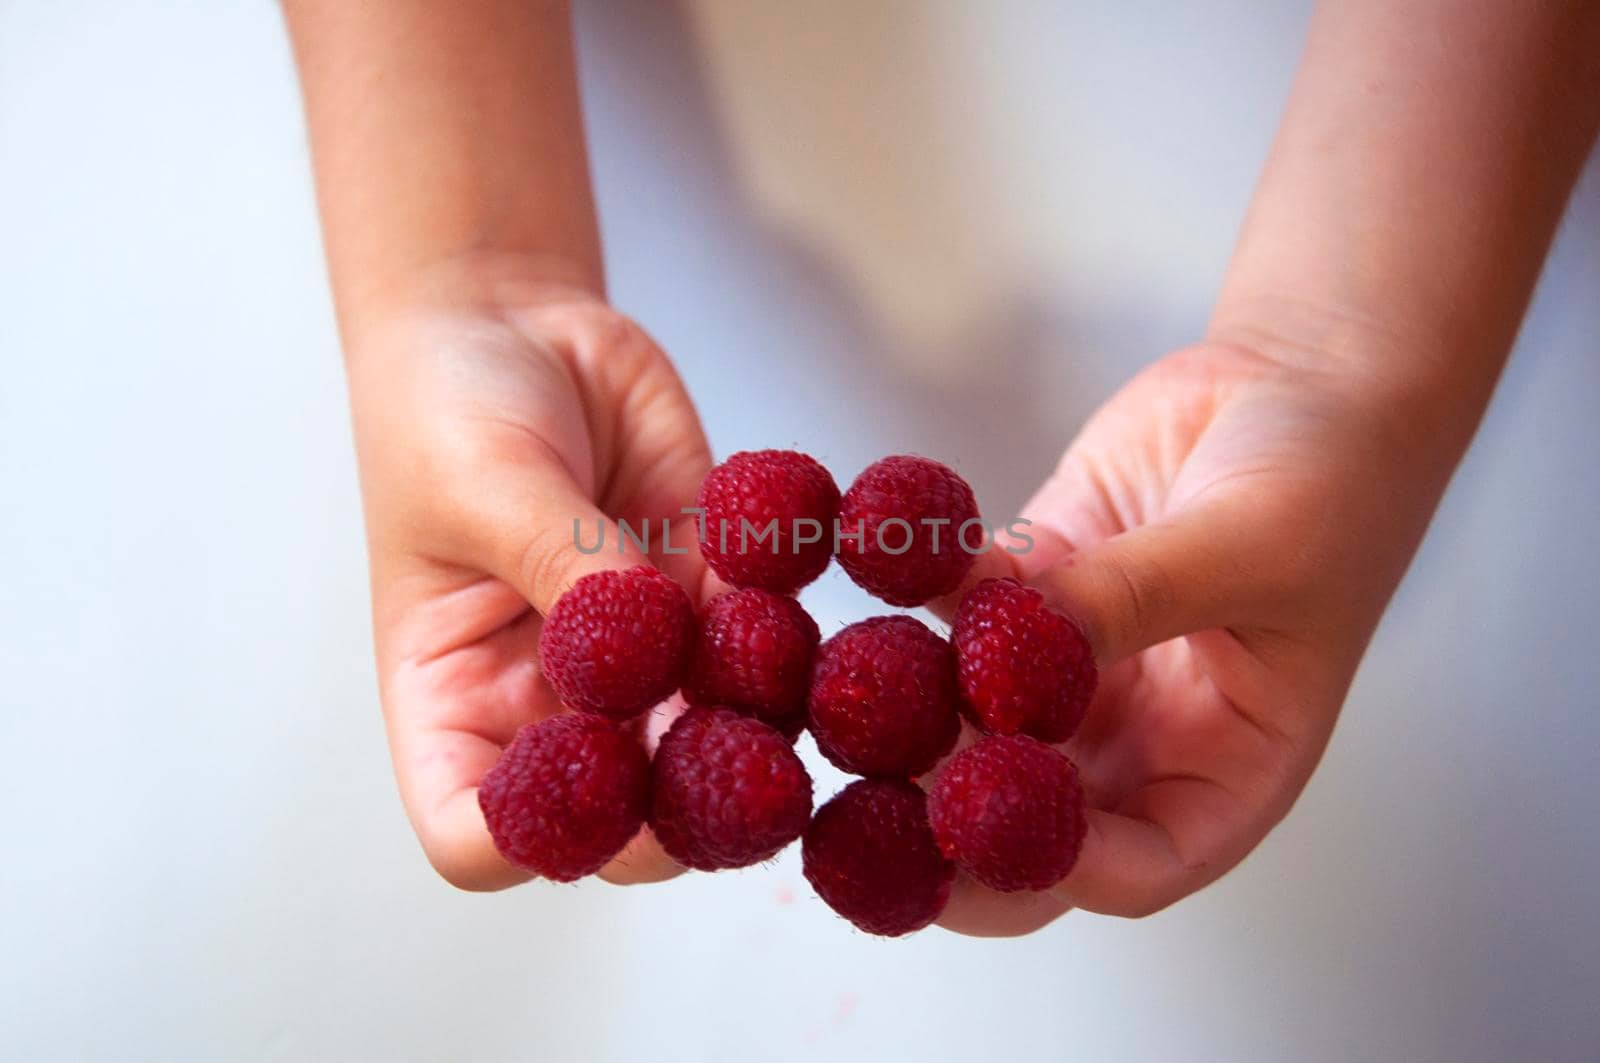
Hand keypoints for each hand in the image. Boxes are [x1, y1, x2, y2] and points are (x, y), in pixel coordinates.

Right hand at [348, 255, 714, 889]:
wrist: (511, 321)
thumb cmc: (446, 409)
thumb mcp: (485, 485)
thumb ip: (568, 571)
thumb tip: (654, 650)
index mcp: (455, 704)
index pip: (479, 833)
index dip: (536, 845)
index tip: (600, 793)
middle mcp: (549, 705)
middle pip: (618, 813)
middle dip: (680, 802)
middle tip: (736, 763)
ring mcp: (637, 660)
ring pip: (706, 737)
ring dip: (748, 718)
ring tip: (763, 658)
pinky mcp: (703, 597)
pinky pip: (757, 638)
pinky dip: (780, 626)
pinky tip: (777, 580)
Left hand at [933, 340, 1453, 934]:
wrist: (1300, 374)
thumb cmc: (1331, 481)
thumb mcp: (1256, 549)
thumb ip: (1136, 600)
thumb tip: (1014, 653)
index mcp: (1229, 768)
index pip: (1142, 864)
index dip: (1064, 872)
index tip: (989, 838)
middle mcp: (1144, 736)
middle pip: (1037, 817)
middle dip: (956, 823)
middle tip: (875, 811)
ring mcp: (1079, 668)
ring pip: (982, 723)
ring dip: (918, 716)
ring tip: (858, 693)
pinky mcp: (1034, 588)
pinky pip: (964, 610)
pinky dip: (922, 599)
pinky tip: (887, 568)